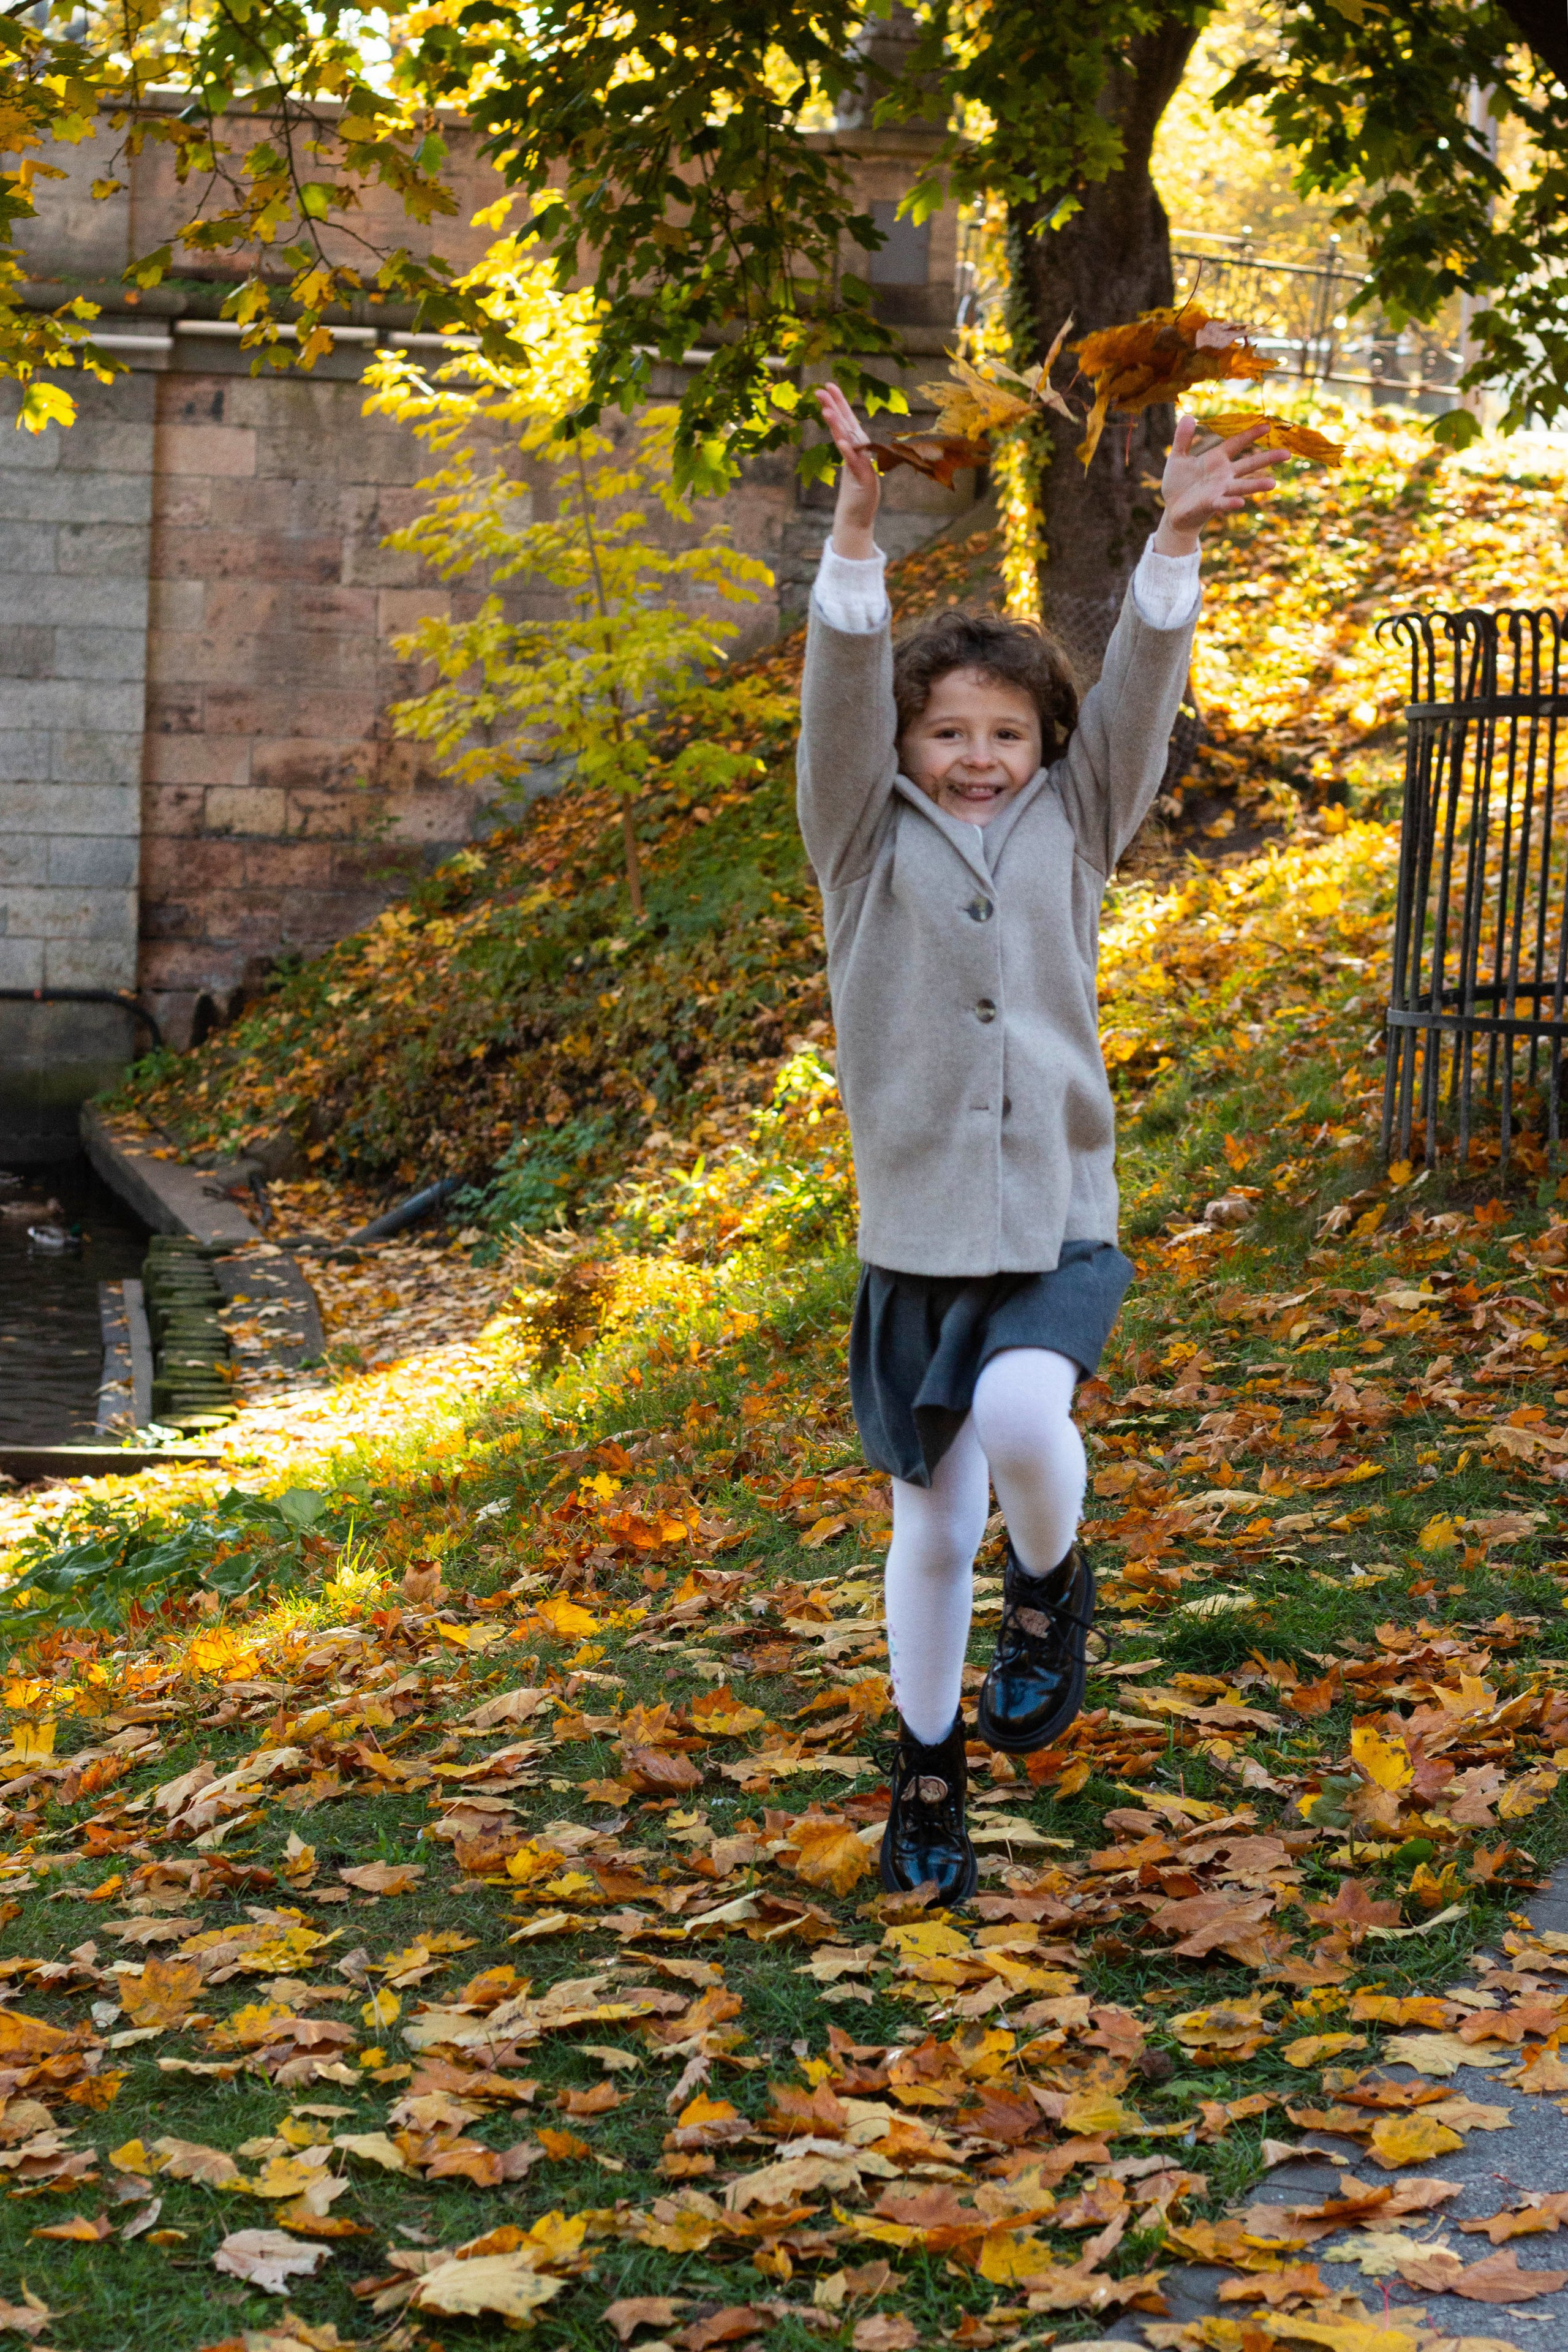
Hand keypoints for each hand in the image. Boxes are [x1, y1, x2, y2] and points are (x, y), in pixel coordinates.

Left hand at [816, 381, 880, 558]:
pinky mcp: (863, 479)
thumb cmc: (855, 493)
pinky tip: (840, 441)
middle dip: (836, 405)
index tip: (828, 385)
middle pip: (846, 424)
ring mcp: (861, 464)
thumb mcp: (852, 469)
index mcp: (855, 447)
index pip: (845, 421)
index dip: (838, 403)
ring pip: (849, 440)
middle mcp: (859, 452)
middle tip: (823, 387)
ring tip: (826, 409)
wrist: (858, 517)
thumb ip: (850, 452)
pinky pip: (854, 462)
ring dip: (838, 424)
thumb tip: (845, 437)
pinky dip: (848, 451)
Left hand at [1155, 413, 1279, 556]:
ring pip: (1241, 485)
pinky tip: (1240, 502)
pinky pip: (1223, 502)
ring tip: (1273, 483)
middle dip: (1268, 459)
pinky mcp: (1210, 503)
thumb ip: (1182, 438)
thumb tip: (1186, 416)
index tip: (1267, 425)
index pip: (1237, 443)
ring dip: (1256, 485)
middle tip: (1287, 454)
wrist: (1172, 509)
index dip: (1250, 434)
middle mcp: (1223, 474)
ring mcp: (1219, 489)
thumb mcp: (1177, 457)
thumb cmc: (1178, 484)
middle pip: (1249, 464)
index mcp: (1217, 459)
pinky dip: (1230, 503)